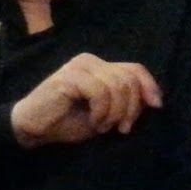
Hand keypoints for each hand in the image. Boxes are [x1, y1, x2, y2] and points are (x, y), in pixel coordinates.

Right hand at [10, 54, 161, 147]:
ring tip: (103, 126)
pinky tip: (93, 121)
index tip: (156, 107)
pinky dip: (102, 112)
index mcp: (98, 66)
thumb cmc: (67, 122)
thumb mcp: (105, 112)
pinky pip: (100, 92)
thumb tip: (153, 100)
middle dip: (131, 108)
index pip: (134, 69)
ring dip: (116, 113)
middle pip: (129, 79)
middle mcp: (90, 61)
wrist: (34, 128)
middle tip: (121, 128)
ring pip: (117, 86)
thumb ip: (124, 101)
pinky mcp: (69, 77)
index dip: (150, 86)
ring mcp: (79, 67)